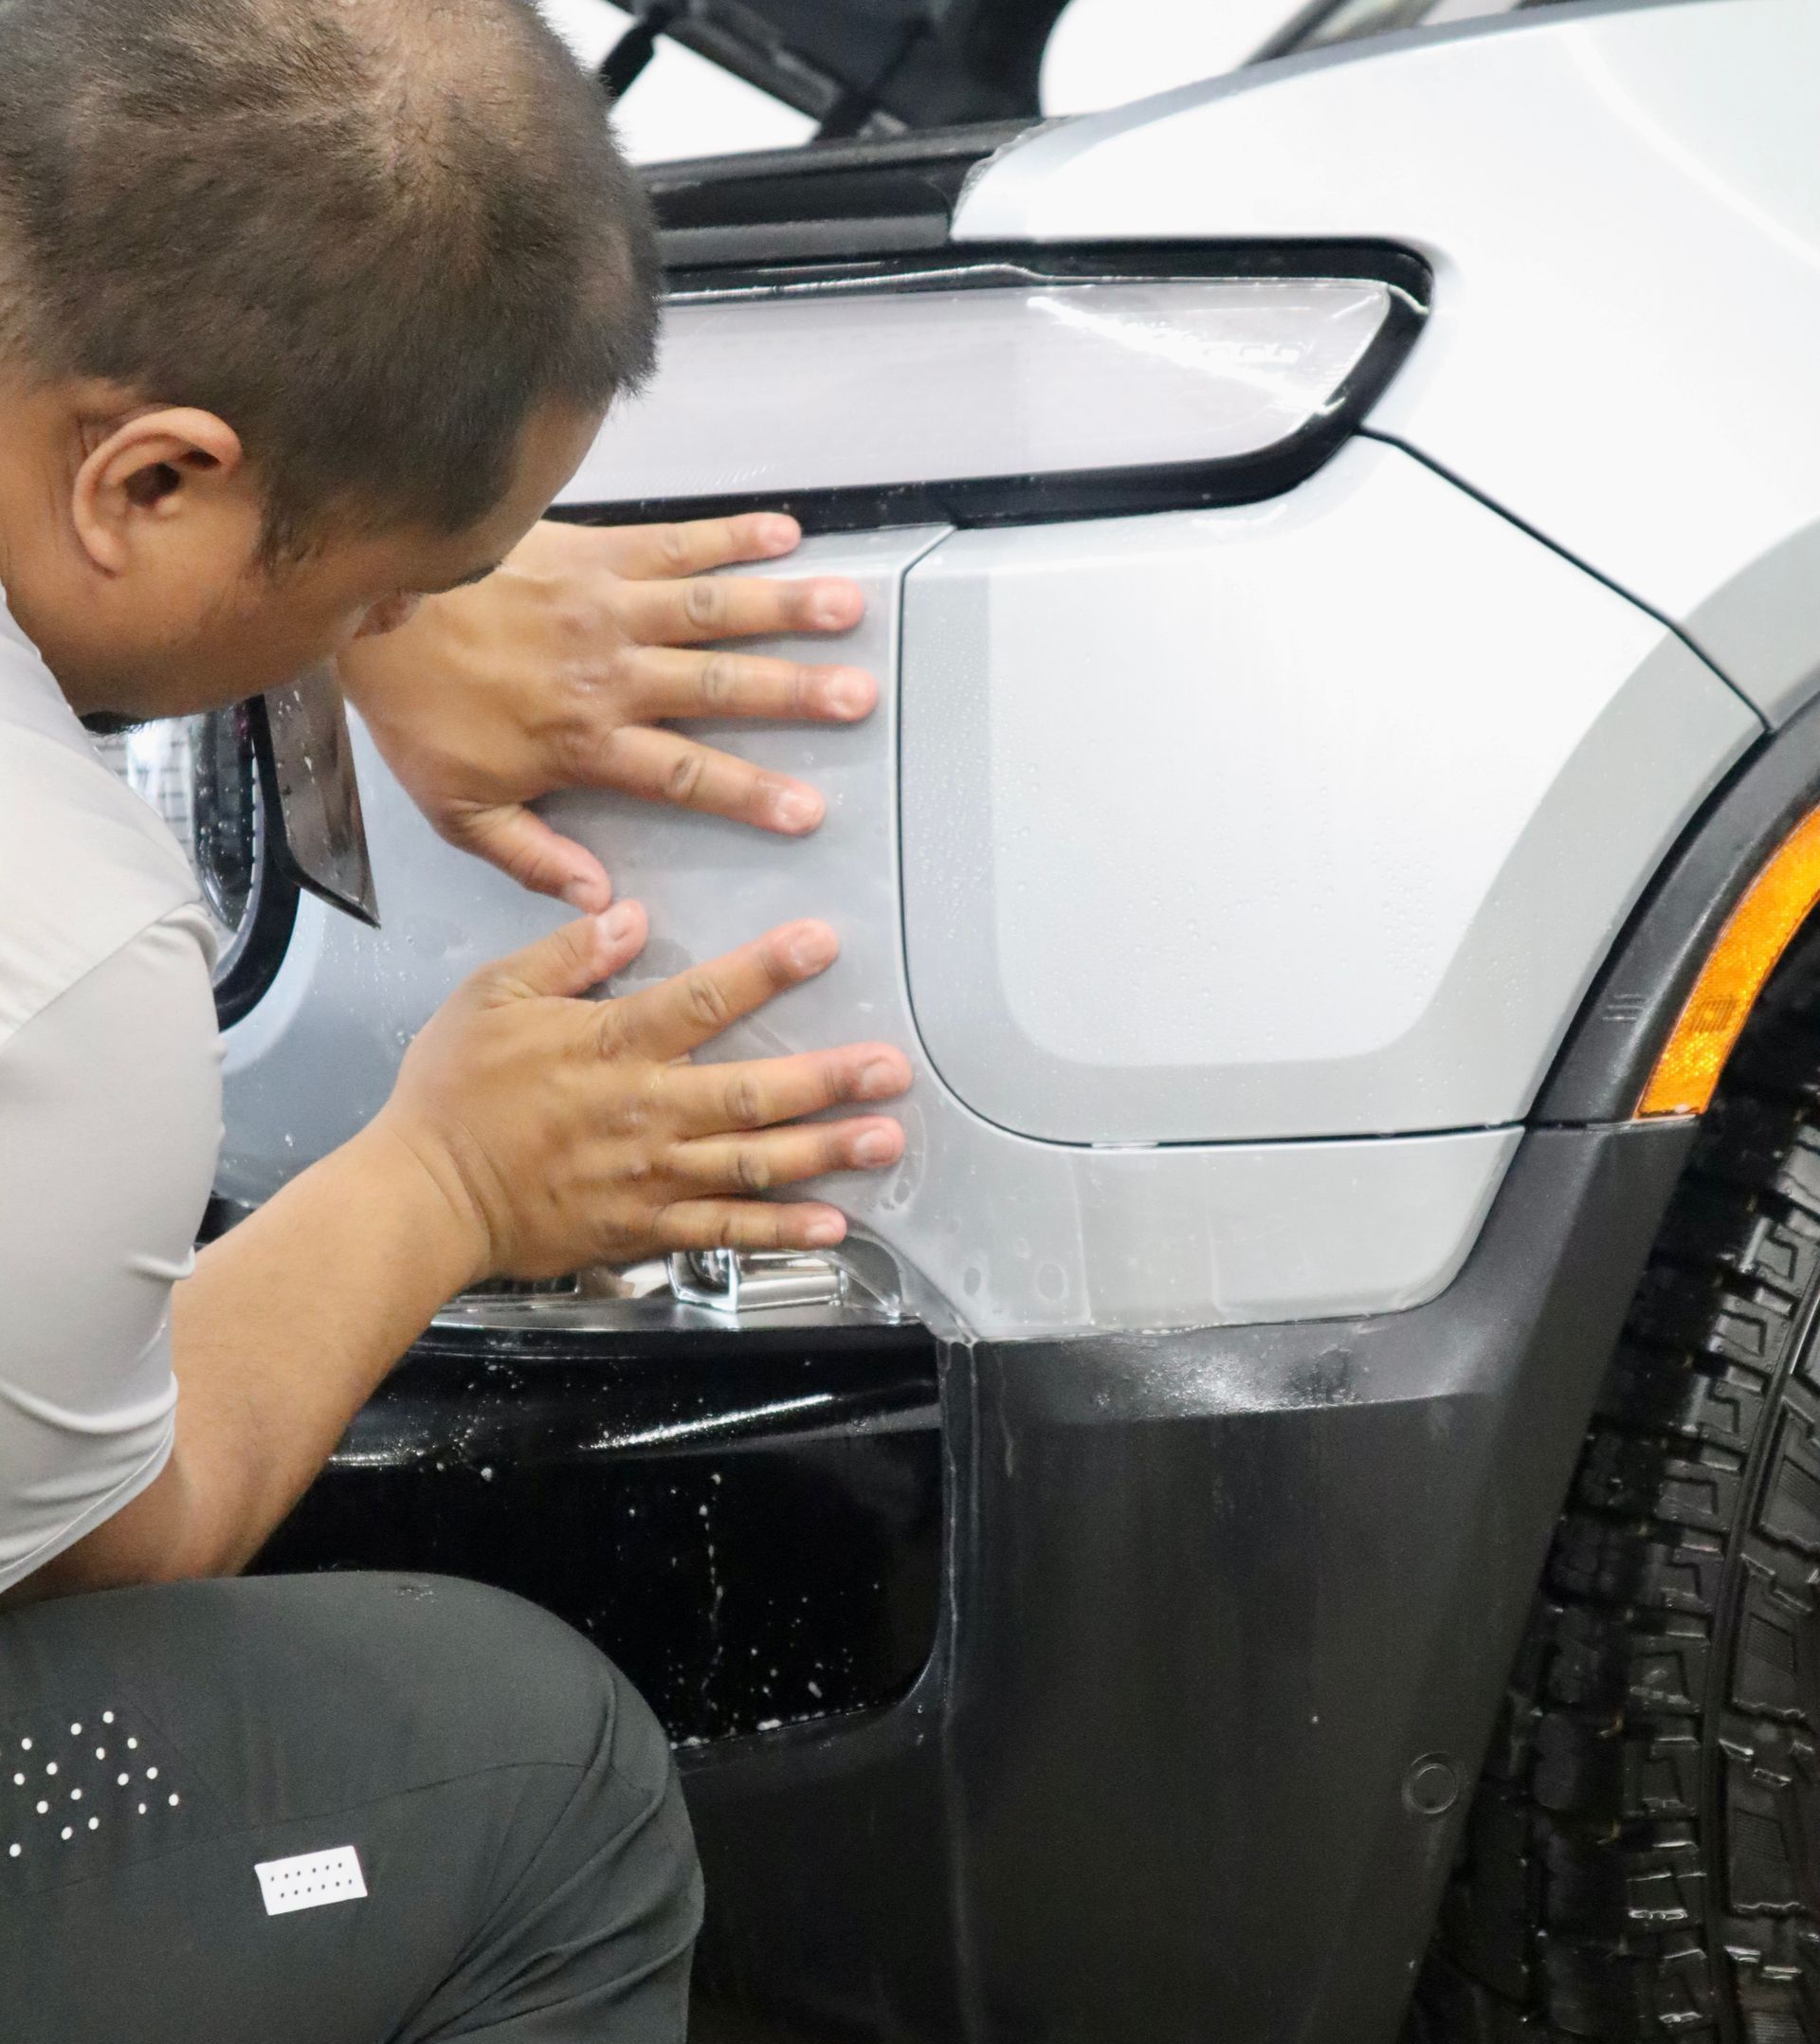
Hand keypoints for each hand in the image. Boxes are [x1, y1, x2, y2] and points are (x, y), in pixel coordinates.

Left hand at [337, 514, 875, 910]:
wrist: (368, 609)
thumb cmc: (417, 712)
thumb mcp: (459, 812)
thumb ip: (534, 858)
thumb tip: (603, 902)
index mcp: (585, 740)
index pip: (682, 774)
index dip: (748, 793)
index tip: (807, 811)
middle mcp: (611, 672)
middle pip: (718, 687)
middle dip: (795, 694)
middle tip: (859, 697)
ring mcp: (607, 605)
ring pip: (711, 609)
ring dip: (784, 608)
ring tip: (849, 607)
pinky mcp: (594, 551)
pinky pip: (675, 542)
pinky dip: (732, 534)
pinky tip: (787, 533)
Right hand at [374, 905, 910, 1280]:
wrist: (422, 1196)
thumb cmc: (453, 1094)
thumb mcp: (494, 997)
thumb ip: (567, 953)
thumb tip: (629, 914)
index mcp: (611, 1046)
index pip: (702, 1000)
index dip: (766, 970)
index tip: (820, 945)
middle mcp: (645, 1112)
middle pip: (753, 1092)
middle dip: (830, 1078)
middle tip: (891, 1067)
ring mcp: (651, 1178)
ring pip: (755, 1164)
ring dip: (827, 1150)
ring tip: (886, 1137)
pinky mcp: (645, 1230)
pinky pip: (726, 1232)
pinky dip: (782, 1229)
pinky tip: (834, 1221)